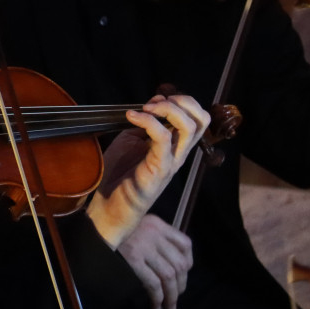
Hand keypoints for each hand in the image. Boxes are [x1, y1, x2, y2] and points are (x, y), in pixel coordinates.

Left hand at [85, 94, 208, 248]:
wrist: (107, 207)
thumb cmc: (118, 175)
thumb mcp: (131, 139)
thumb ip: (146, 123)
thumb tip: (155, 102)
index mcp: (175, 146)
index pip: (196, 118)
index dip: (180, 102)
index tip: (154, 100)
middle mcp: (179, 153)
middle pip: (202, 120)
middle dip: (182, 101)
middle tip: (156, 103)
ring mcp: (171, 162)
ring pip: (190, 127)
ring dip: (168, 109)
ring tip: (146, 109)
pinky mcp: (159, 169)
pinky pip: (163, 137)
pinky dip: (147, 121)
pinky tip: (132, 117)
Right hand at [117, 214, 192, 308]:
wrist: (96, 228)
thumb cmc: (117, 228)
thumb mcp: (139, 224)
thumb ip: (156, 235)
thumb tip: (170, 260)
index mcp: (158, 224)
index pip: (185, 243)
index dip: (189, 261)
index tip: (184, 273)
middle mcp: (155, 234)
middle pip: (179, 263)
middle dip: (181, 284)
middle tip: (177, 295)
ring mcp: (144, 247)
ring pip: (169, 276)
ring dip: (172, 295)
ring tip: (170, 305)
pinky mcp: (133, 259)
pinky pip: (153, 283)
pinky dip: (157, 297)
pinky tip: (155, 304)